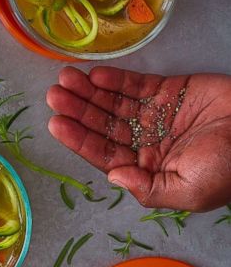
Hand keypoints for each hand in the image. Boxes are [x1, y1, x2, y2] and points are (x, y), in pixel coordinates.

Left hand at [46, 66, 230, 211]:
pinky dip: (115, 80)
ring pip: (114, 103)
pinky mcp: (169, 92)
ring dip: (89, 92)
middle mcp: (146, 142)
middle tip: (54, 96)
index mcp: (147, 170)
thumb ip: (149, 189)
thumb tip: (114, 176)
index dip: (78, 139)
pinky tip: (94, 75)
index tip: (56, 124)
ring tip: (65, 80)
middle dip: (77, 111)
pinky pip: (136, 86)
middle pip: (103, 126)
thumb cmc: (230, 168)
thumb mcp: (190, 192)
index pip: (104, 154)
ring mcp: (155, 116)